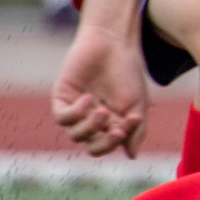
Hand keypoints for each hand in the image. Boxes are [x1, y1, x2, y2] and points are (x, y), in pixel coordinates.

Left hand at [50, 22, 148, 156]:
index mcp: (110, 123)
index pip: (109, 143)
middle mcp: (91, 120)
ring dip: (91, 127)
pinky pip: (62, 118)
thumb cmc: (127, 71)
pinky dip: (76, 113)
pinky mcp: (62, 97)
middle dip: (104, 142)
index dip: (118, 140)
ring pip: (76, 135)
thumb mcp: (138, 104)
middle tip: (117, 130)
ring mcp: (76, 109)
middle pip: (92, 145)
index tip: (132, 121)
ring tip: (102, 110)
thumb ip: (136, 131)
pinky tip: (88, 98)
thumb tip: (132, 156)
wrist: (113, 43)